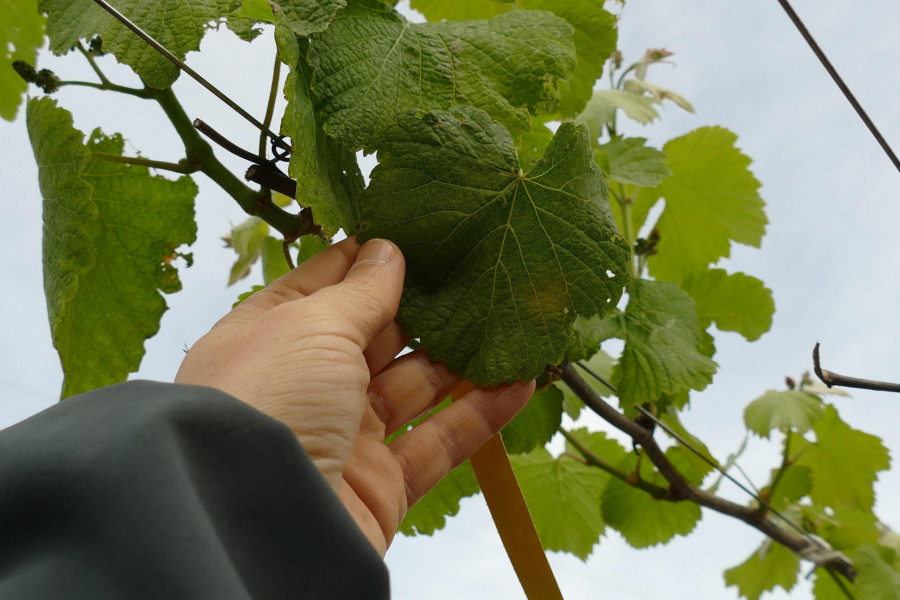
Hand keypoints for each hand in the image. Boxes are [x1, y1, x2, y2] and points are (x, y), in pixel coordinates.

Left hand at [175, 237, 533, 554]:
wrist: (261, 525)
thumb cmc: (267, 403)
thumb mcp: (312, 326)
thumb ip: (359, 291)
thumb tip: (386, 251)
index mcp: (270, 339)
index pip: (320, 288)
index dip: (363, 262)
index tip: (409, 233)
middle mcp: (306, 385)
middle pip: (375, 336)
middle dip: (423, 307)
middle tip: (473, 272)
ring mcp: (345, 435)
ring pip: (415, 388)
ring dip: (462, 360)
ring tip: (508, 322)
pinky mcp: (382, 484)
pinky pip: (440, 442)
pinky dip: (481, 414)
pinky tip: (520, 383)